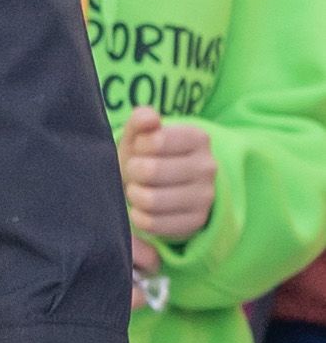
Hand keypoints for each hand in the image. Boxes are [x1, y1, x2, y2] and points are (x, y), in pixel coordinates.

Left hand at [118, 103, 215, 263]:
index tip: (141, 149)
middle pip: (150, 171)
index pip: (155, 140)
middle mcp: (208, 166)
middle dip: (133, 172)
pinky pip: (153, 224)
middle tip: (136, 172)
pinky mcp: (196, 222)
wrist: (162, 188)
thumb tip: (148, 118)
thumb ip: (141, 120)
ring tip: (137, 190)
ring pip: (151, 200)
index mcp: (198, 138)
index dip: (138, 146)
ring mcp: (206, 196)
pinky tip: (142, 209)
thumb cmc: (147, 156)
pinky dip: (139, 217)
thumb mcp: (141, 136)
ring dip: (134, 195)